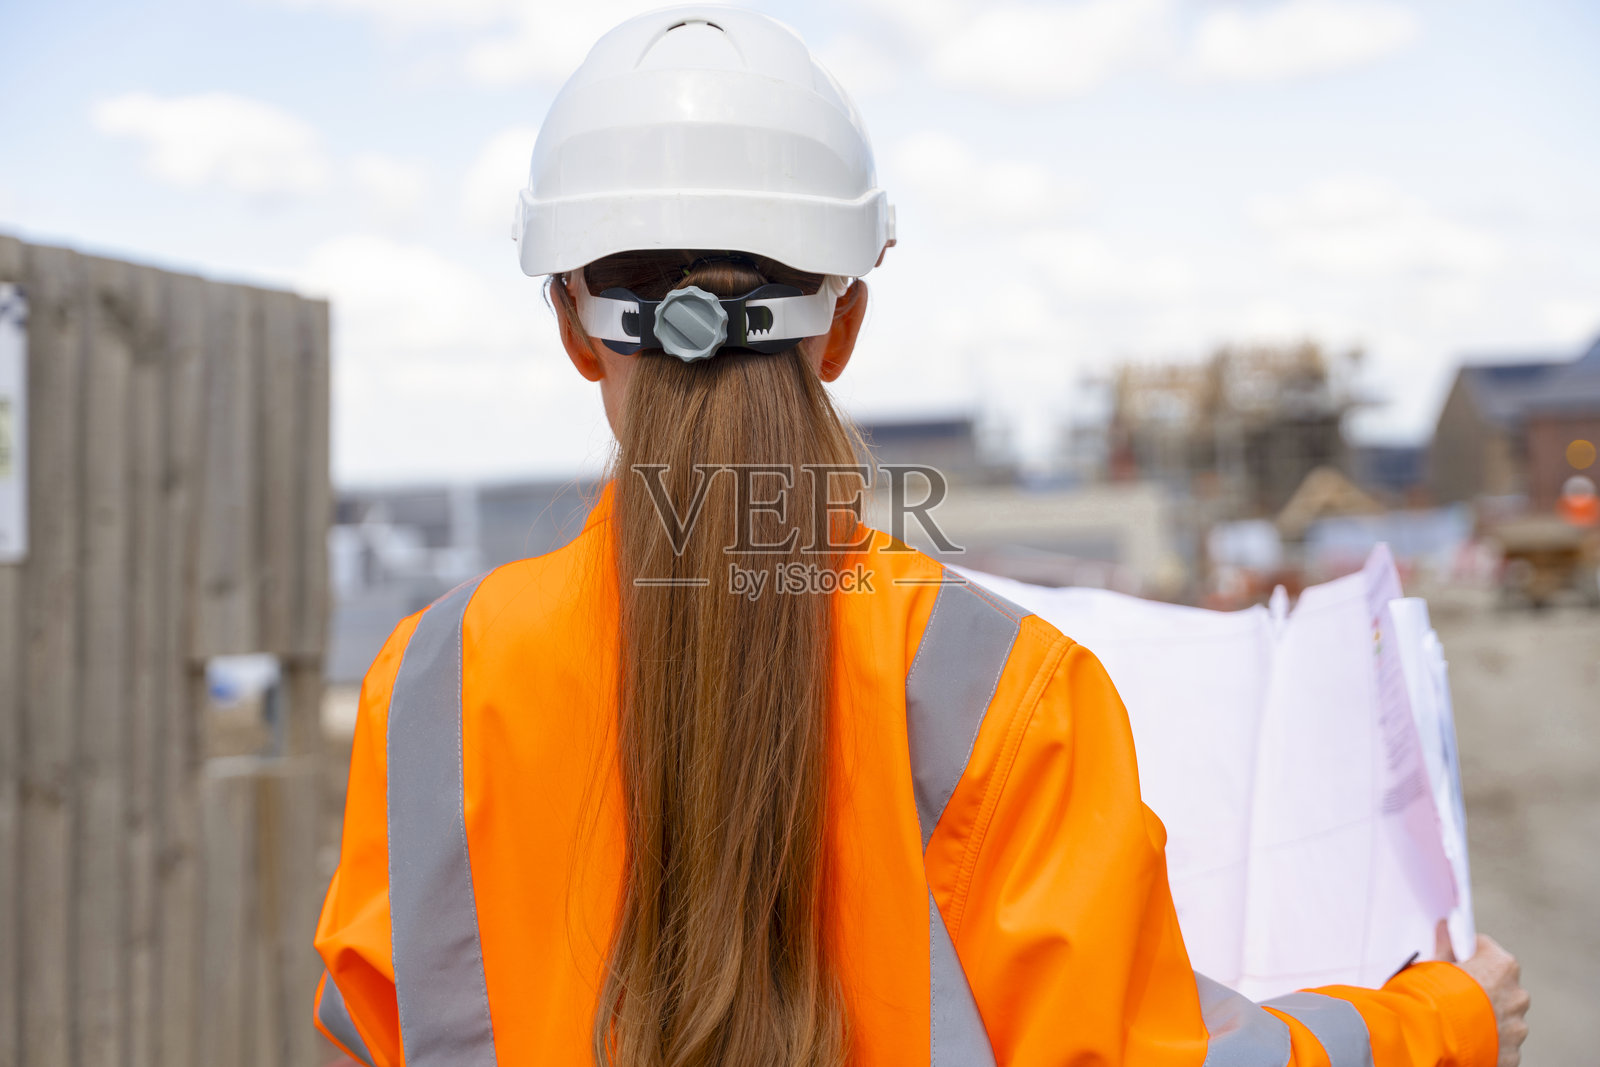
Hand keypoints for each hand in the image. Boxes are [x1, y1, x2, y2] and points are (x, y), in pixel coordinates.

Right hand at [1438, 924, 1529, 1066]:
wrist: (1433, 1039)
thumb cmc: (1431, 995)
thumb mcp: (1431, 964)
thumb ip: (1444, 945)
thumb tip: (1445, 927)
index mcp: (1501, 965)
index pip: (1486, 949)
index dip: (1468, 954)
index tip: (1454, 961)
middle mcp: (1517, 995)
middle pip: (1499, 984)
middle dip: (1481, 987)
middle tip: (1453, 993)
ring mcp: (1517, 1027)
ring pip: (1502, 1016)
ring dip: (1487, 1017)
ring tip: (1458, 1021)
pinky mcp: (1512, 1054)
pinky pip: (1501, 1043)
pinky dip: (1487, 1042)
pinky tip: (1465, 1041)